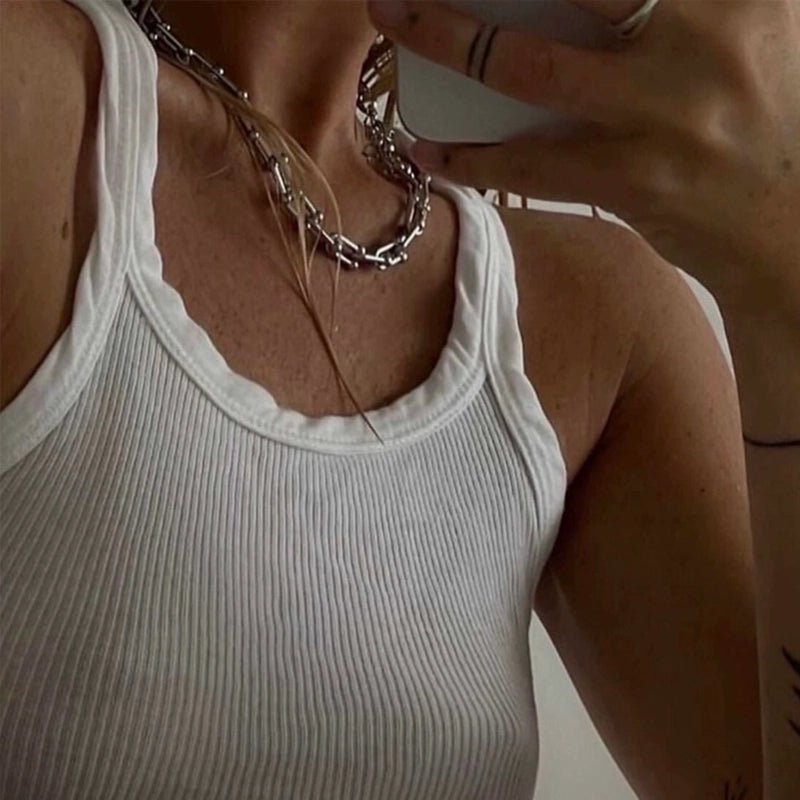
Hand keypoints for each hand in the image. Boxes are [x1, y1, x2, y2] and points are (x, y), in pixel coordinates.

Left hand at [367, 0, 799, 318]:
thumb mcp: (742, 31)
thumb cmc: (755, 117)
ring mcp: (664, 116)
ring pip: (532, 67)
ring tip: (395, 22)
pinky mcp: (631, 183)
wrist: (785, 225)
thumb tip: (597, 2)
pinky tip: (429, 151)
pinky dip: (472, 159)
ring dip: (448, 40)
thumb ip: (676, 4)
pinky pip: (532, 166)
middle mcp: (705, 39)